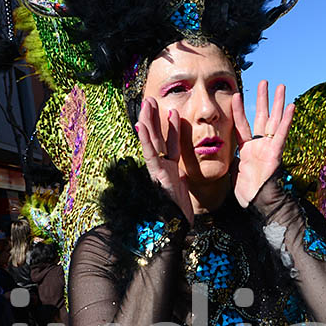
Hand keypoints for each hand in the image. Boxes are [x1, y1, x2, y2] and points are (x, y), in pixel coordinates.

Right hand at [136, 97, 193, 223]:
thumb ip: (182, 180)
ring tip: (147, 103)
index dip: (170, 128)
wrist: (177, 225)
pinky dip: (145, 139)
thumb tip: (183, 176)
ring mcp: (157, 169)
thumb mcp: (185, 190)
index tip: (171, 112)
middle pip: (158, 137)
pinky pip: (150, 153)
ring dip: (148, 121)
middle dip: (155, 118)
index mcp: (170, 168)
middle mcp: (162, 166)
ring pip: (151, 141)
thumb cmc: (181, 211)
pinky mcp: (156, 173)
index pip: (170, 144)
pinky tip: (140, 125)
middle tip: (151, 100)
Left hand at [232, 81, 294, 207]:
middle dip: (263, 99)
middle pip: (262, 117)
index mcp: (248, 149)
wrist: (257, 203)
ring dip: (277, 103)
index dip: (239, 110)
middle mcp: (260, 145)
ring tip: (281, 86)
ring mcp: (269, 147)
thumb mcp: (231, 173)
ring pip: (274, 120)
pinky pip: (281, 134)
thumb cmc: (246, 193)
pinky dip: (286, 120)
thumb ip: (228, 161)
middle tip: (265, 82)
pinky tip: (291, 106)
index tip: (237, 95)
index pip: (242, 125)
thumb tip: (215, 158)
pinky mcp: (276, 152)